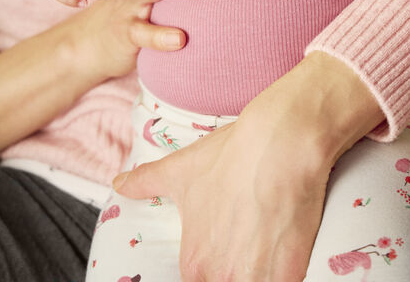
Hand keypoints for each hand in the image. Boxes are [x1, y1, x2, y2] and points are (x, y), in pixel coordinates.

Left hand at [114, 52, 383, 280]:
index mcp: (195, 261)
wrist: (279, 141)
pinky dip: (282, 274)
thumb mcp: (180, 168)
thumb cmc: (230, 154)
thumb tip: (118, 183)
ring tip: (263, 249)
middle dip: (235, 271)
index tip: (224, 250)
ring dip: (257, 273)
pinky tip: (285, 253)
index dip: (214, 268)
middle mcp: (223, 275)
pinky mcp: (291, 271)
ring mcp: (258, 277)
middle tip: (245, 244)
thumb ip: (145, 182)